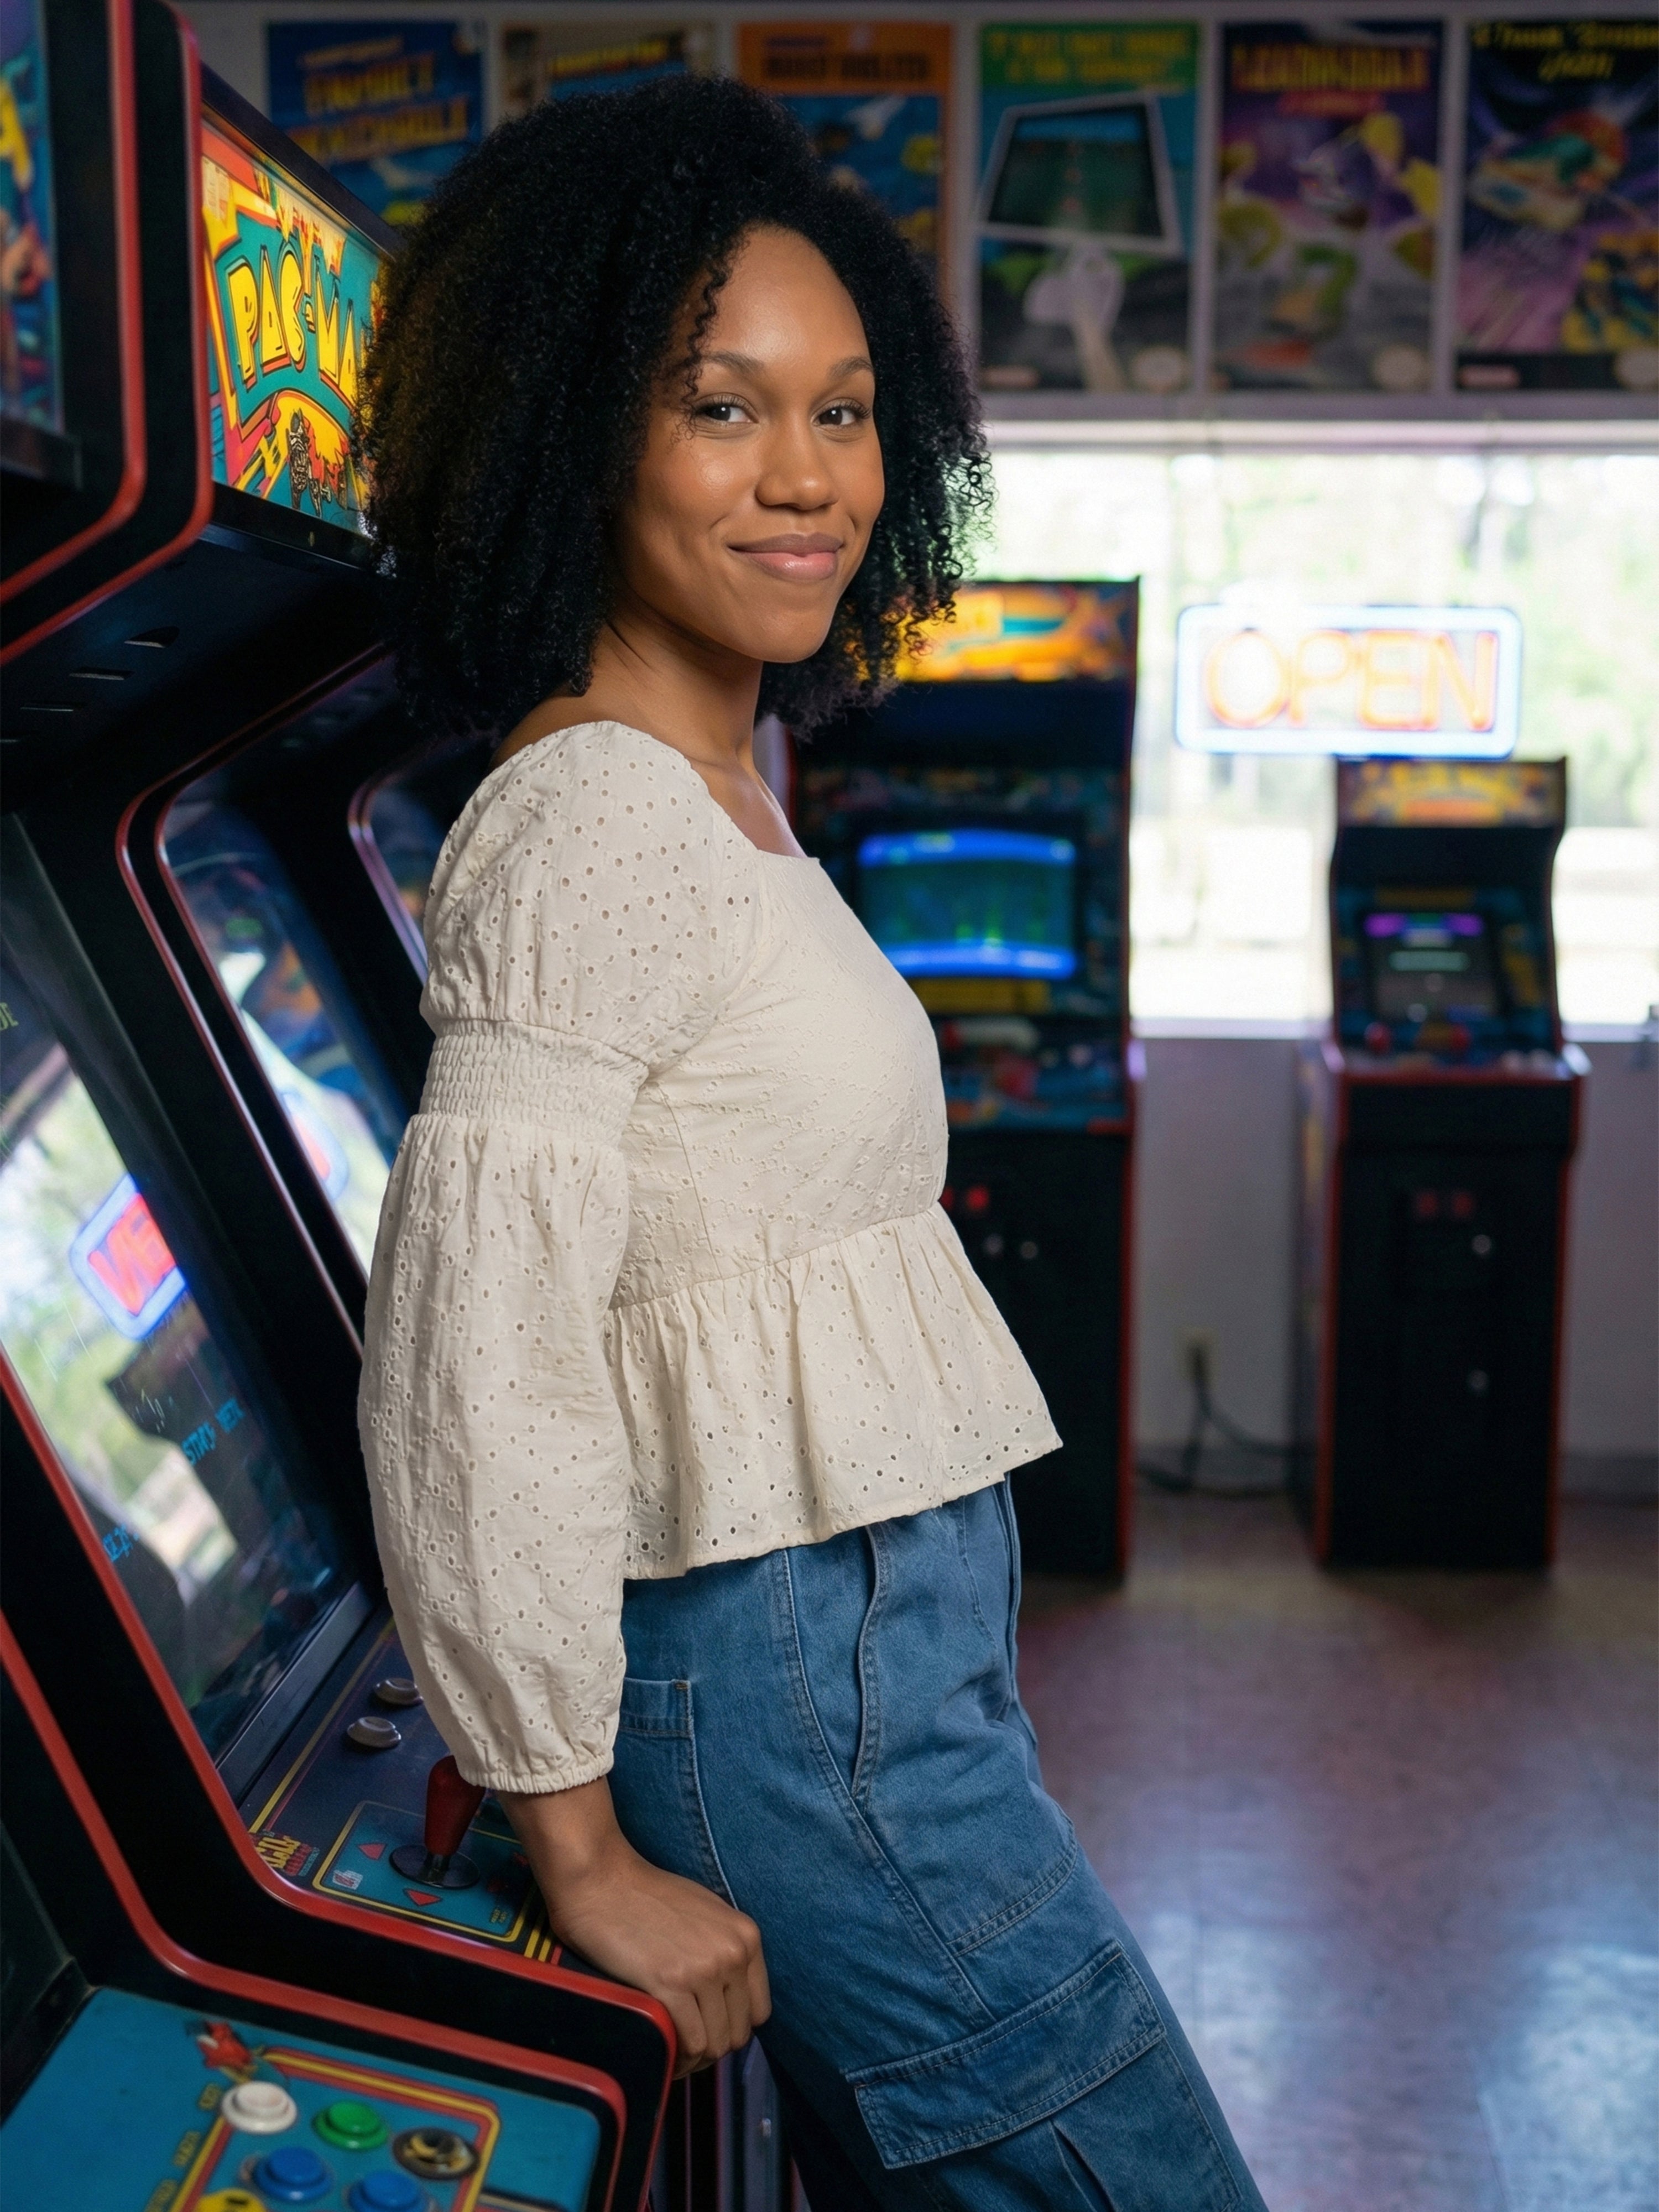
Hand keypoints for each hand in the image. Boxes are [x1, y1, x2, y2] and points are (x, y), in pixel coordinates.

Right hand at [498, 1777, 769, 2076]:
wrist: (601, 1879)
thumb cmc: (645, 1896)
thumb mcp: (703, 1914)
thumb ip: (722, 1949)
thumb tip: (726, 1998)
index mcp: (745, 1936)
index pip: (759, 2010)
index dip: (731, 2026)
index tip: (707, 2029)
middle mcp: (733, 1953)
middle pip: (739, 2033)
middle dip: (712, 2047)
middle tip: (684, 2047)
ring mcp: (704, 1969)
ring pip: (716, 2044)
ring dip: (694, 2058)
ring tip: (672, 2053)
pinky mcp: (671, 1984)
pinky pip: (691, 2043)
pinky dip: (678, 2058)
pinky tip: (662, 2053)